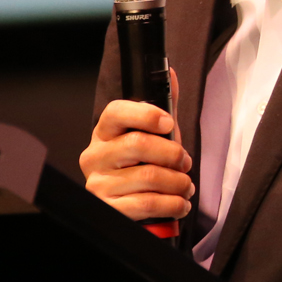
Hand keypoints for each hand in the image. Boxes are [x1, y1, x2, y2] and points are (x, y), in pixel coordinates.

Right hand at [79, 88, 194, 222]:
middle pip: (137, 144)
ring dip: (178, 182)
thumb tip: (169, 72)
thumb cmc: (141, 166)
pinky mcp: (107, 209)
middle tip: (186, 162)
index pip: (115, 112)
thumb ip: (162, 107)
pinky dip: (172, 204)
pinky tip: (179, 203)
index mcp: (104, 133)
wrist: (130, 207)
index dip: (145, 114)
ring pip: (148, 176)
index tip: (169, 123)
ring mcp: (98, 184)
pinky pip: (147, 203)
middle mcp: (95, 156)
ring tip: (186, 186)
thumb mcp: (152, 136)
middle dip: (173, 153)